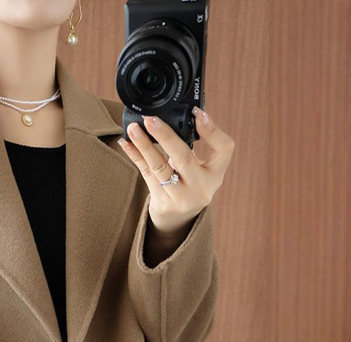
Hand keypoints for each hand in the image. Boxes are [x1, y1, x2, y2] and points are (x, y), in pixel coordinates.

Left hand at [117, 107, 234, 237]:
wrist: (177, 220)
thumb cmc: (188, 183)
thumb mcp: (199, 168)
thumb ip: (191, 146)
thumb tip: (168, 117)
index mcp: (216, 174)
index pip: (224, 148)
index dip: (211, 130)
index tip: (197, 113)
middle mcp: (202, 188)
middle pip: (184, 158)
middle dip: (166, 136)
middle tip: (150, 119)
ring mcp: (181, 198)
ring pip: (160, 167)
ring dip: (144, 145)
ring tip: (133, 128)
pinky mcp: (163, 203)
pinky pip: (147, 175)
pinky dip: (136, 157)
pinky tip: (126, 144)